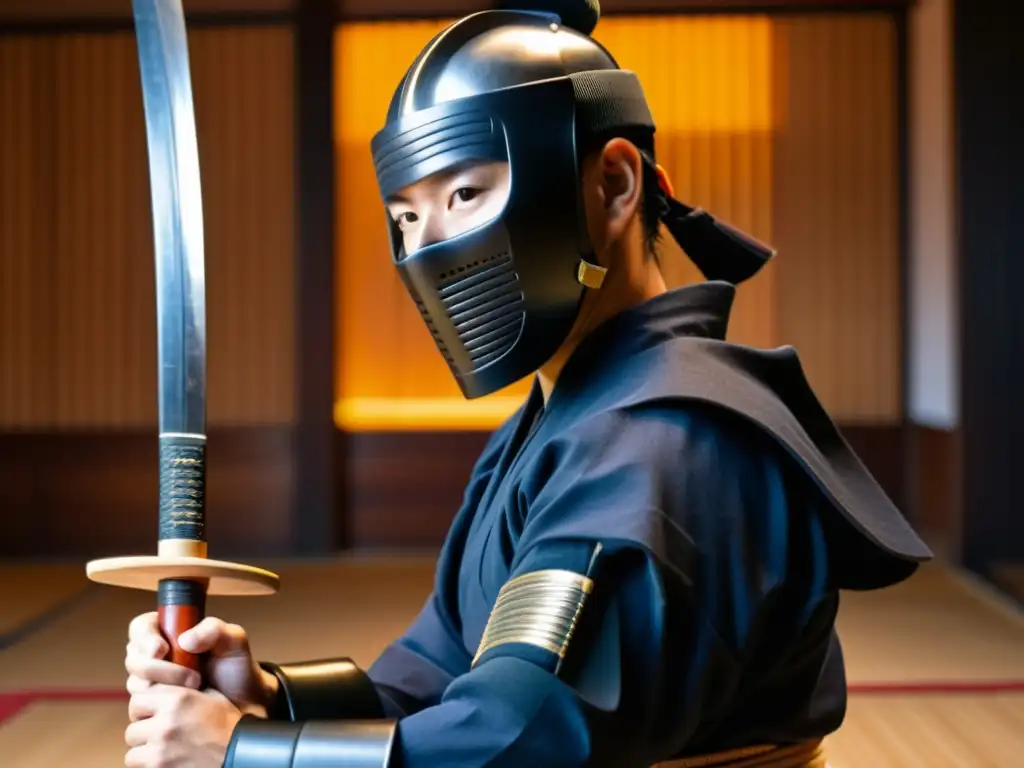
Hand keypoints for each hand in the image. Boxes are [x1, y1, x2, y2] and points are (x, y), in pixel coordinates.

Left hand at [124, 685, 239, 767]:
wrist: (240, 754)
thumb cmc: (229, 726)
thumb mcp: (211, 697)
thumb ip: (184, 691)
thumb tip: (166, 686)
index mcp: (177, 698)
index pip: (138, 700)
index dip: (144, 708)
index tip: (152, 715)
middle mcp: (165, 721)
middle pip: (132, 727)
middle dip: (143, 732)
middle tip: (158, 736)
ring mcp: (160, 747)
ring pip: (132, 750)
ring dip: (145, 752)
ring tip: (162, 752)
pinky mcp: (158, 767)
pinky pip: (137, 765)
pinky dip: (148, 765)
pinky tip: (165, 762)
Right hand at [125, 612, 277, 713]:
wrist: (244, 704)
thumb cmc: (237, 669)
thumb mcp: (233, 641)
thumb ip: (213, 630)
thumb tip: (184, 641)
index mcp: (170, 632)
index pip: (141, 627)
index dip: (145, 637)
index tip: (162, 648)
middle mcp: (156, 657)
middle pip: (133, 658)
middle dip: (156, 668)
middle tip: (192, 676)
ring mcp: (153, 683)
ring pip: (135, 684)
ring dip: (160, 688)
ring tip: (195, 688)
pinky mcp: (153, 707)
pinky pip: (140, 707)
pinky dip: (158, 705)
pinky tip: (183, 705)